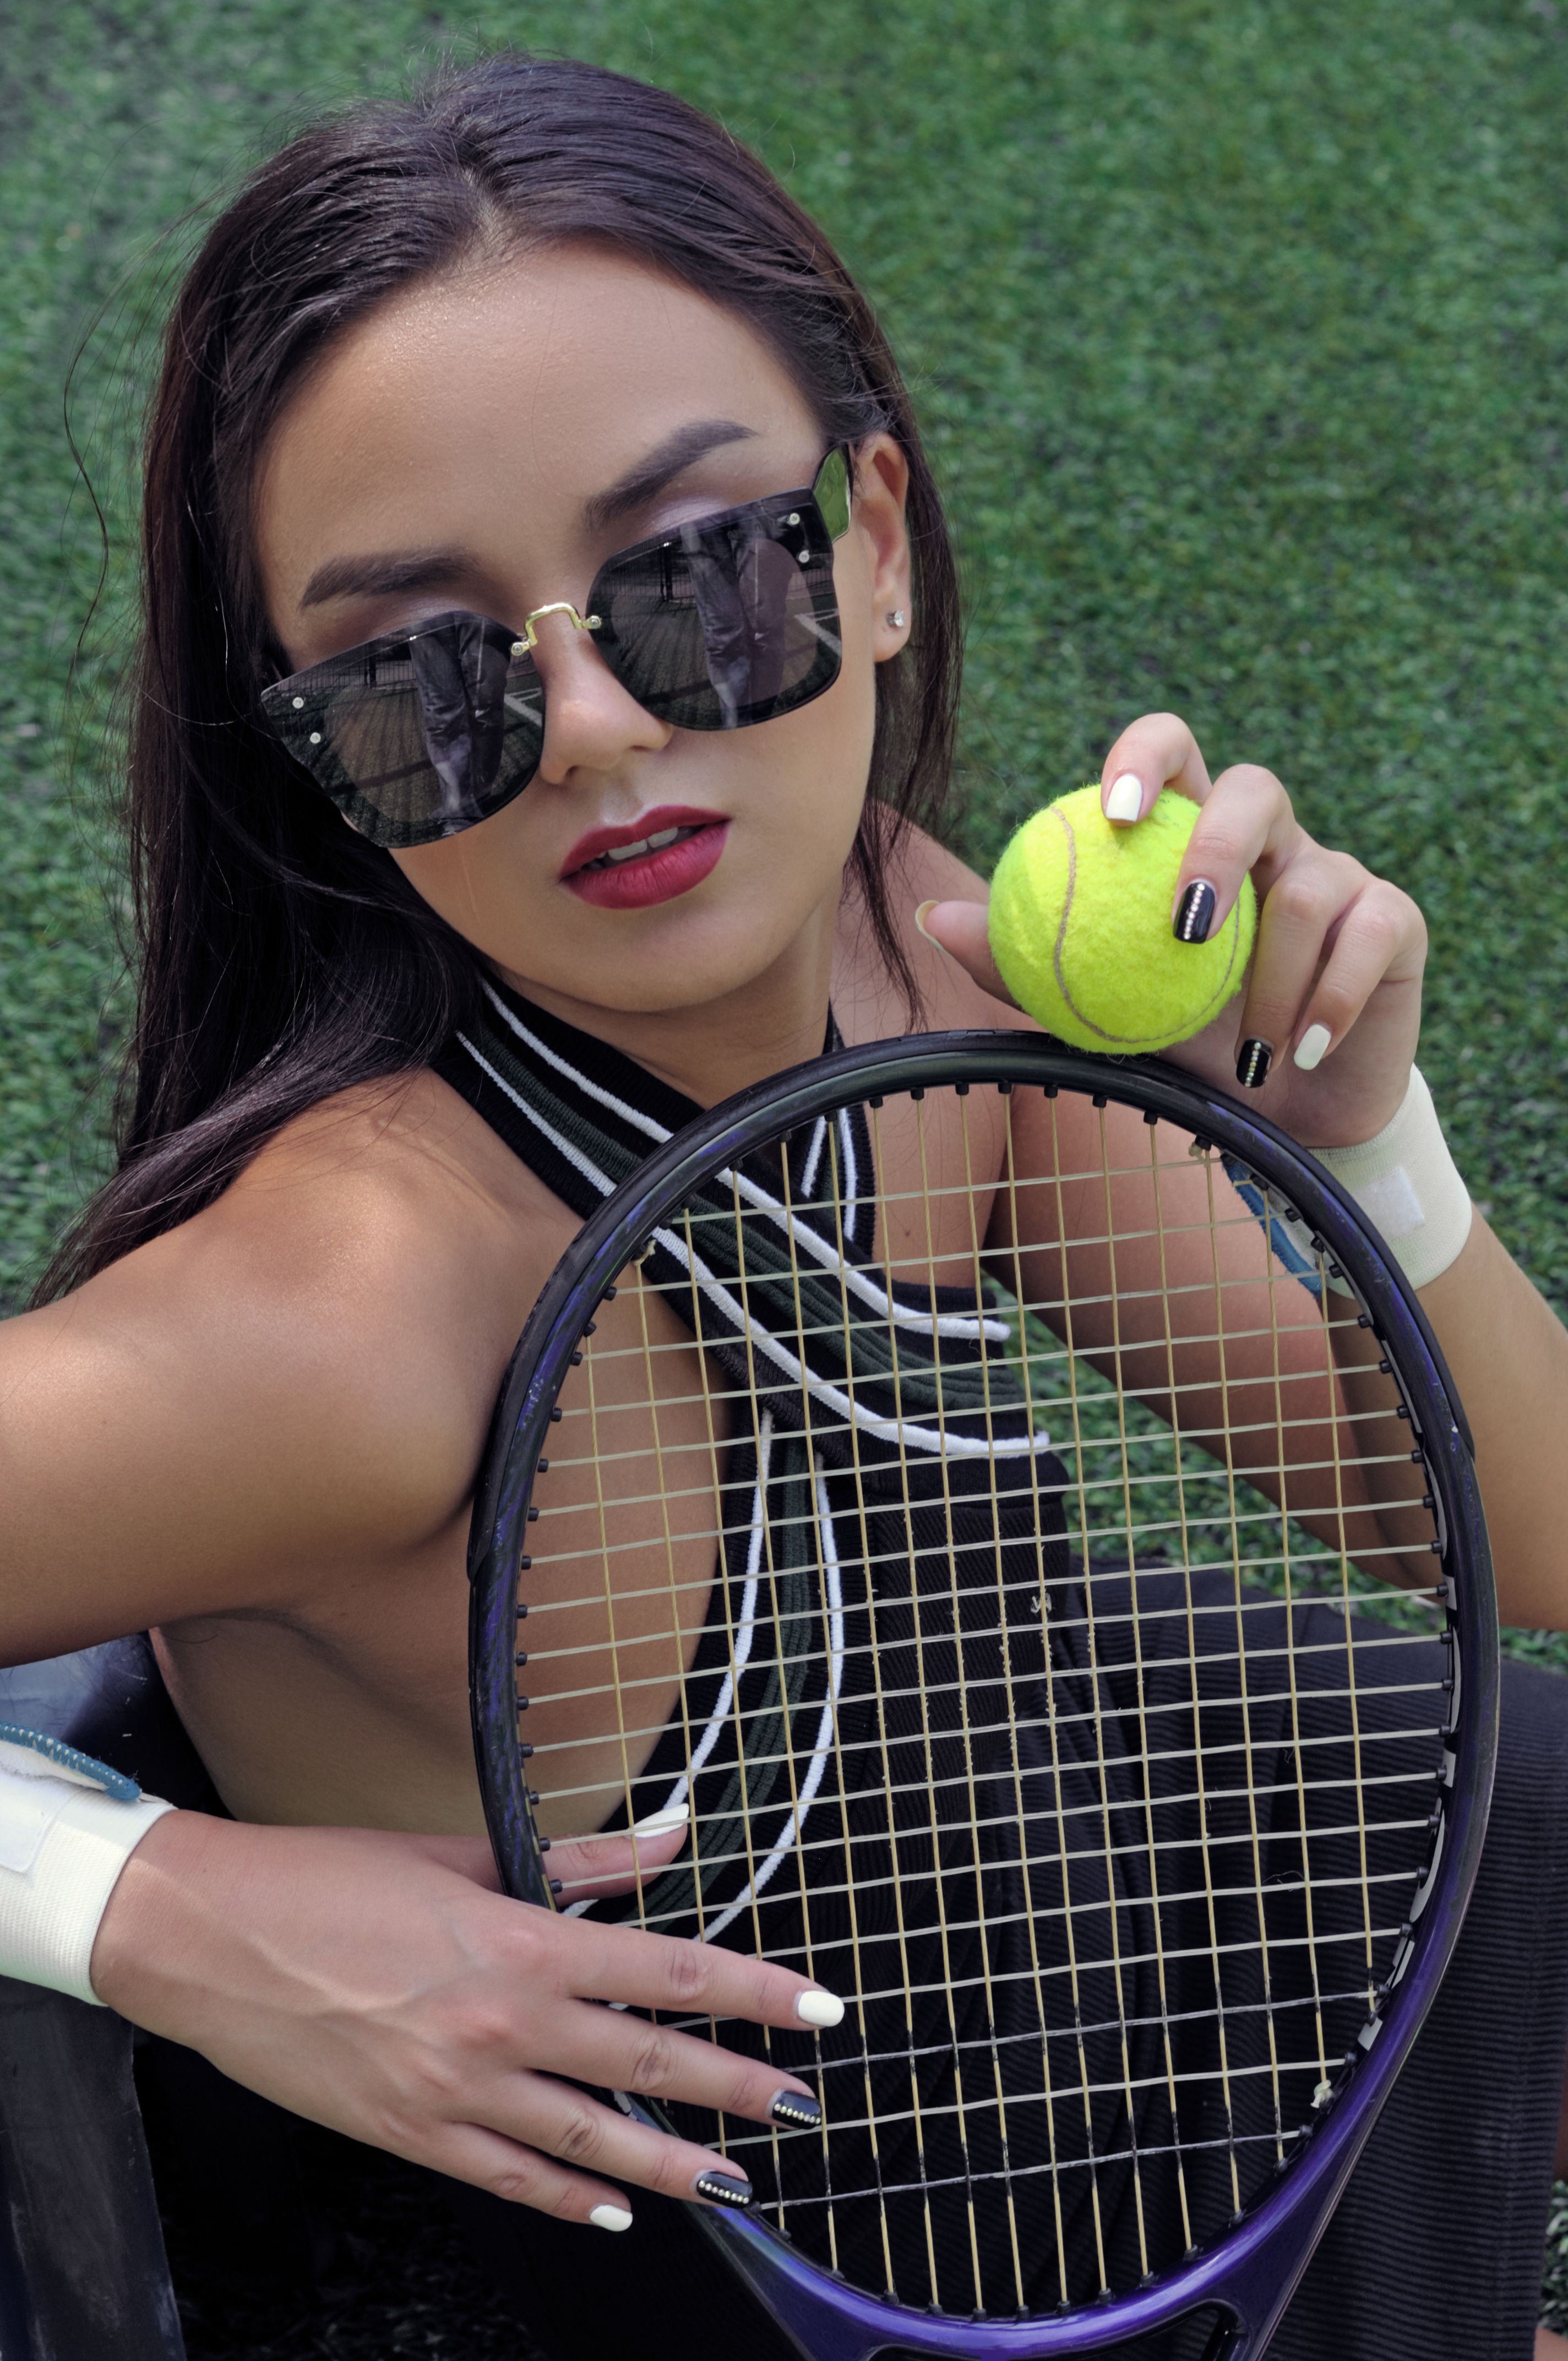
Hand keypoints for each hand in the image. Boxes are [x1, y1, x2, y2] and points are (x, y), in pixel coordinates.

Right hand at [92, 1810, 835, 2230]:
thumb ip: (578, 1860)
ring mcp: (456, 2091)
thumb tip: (668, 1835)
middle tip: (797, 2102)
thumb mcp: (462, 1853)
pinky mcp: (412, 2134)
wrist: (211, 1939)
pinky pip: (511, 2176)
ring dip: (671, 2163)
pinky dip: (570, 2195)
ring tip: (731, 2177)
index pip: (667, 1971)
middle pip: (646, 2063)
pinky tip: (612, 2206)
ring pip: (591, 2138)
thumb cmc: (329, 1881)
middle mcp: (501, 2025)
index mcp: (520, 1944)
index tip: (815, 2009)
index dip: (752, 1992)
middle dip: (734, 2086)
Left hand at [921, 712, 1426, 1146]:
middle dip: (1221, 846)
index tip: (1112, 812)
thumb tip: (936, 918)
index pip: (1173, 754)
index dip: (1146, 759)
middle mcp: (1270, 839)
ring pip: (1314, 885)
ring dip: (1271, 976)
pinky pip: (1369, 937)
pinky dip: (1330, 999)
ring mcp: (1340, 873)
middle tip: (1185, 926)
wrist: (1285, 1115)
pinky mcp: (1394, 920)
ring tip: (1245, 1049)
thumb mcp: (1099, 1009)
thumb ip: (1026, 961)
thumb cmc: (1184, 1043)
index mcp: (1193, 834)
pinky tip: (1300, 1047)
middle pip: (1256, 789)